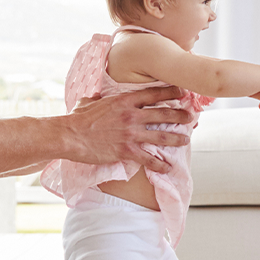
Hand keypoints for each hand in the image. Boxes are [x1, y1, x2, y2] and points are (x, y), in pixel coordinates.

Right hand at [65, 85, 191, 172]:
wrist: (70, 135)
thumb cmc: (77, 118)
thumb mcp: (90, 101)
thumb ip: (100, 98)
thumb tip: (98, 97)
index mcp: (124, 100)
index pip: (153, 93)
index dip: (171, 91)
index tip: (182, 91)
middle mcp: (131, 115)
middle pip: (163, 113)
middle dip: (180, 115)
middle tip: (190, 117)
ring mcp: (130, 133)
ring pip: (161, 135)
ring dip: (176, 138)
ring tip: (186, 140)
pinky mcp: (126, 150)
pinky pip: (148, 158)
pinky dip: (159, 164)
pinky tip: (168, 167)